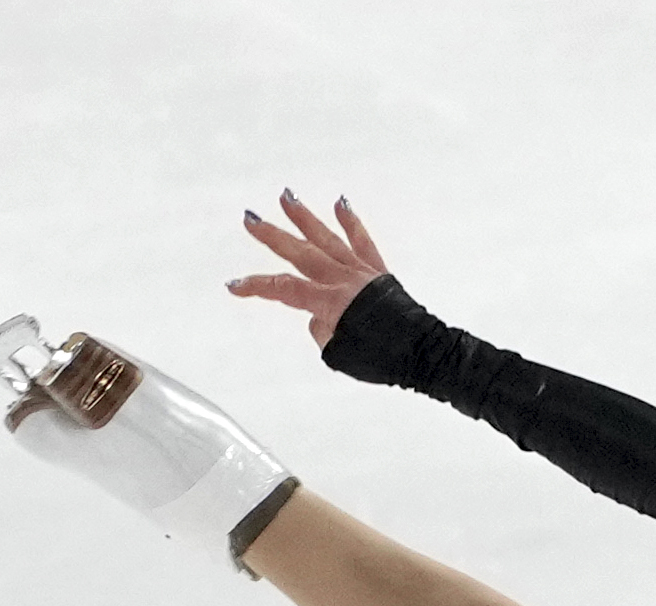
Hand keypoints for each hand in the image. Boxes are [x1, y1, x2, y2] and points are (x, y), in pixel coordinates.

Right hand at [225, 189, 392, 345]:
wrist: (422, 352)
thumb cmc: (382, 358)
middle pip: (300, 253)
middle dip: (272, 236)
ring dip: (305, 217)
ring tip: (287, 196)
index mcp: (329, 301)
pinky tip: (340, 203)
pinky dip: (351, 222)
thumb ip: (322, 331)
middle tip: (250, 218)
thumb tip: (321, 317)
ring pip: (327, 239)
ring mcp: (361, 273)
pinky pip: (362, 242)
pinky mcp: (378, 272)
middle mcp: (342, 280)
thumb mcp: (340, 354)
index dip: (256, 287)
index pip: (283, 289)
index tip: (233, 285)